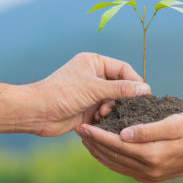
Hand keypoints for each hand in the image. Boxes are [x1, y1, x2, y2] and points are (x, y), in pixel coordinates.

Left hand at [24, 52, 149, 136]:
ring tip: (102, 113)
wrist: (38, 112)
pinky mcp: (88, 108)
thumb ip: (120, 88)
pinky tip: (97, 120)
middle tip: (126, 108)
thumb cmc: (62, 93)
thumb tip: (144, 89)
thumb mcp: (94, 88)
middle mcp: (94, 76)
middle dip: (122, 97)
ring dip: (112, 108)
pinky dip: (105, 117)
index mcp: (94, 63)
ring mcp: (91, 93)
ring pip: (114, 101)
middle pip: (120, 85)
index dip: (135, 81)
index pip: (123, 69)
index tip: (144, 94)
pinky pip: (105, 112)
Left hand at [77, 112, 182, 182]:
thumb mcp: (174, 123)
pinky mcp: (152, 176)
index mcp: (152, 155)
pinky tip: (105, 151)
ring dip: (99, 153)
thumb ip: (147, 130)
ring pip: (117, 164)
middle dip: (94, 144)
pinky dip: (111, 160)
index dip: (98, 135)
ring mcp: (150, 175)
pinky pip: (125, 169)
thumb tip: (122, 134)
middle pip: (113, 156)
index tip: (84, 126)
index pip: (116, 145)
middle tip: (80, 131)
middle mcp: (149, 169)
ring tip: (87, 140)